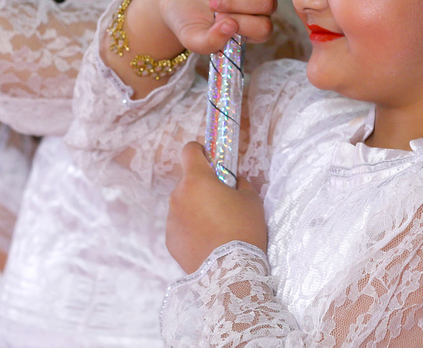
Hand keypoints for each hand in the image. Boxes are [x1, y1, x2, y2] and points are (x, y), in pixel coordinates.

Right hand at [154, 0, 276, 55]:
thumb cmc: (186, 19)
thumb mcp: (192, 38)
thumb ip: (211, 42)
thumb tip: (231, 26)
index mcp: (250, 29)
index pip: (263, 28)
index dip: (243, 23)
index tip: (217, 19)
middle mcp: (257, 5)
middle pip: (267, 2)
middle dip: (237, 3)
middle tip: (211, 3)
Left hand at [166, 142, 266, 273]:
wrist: (230, 272)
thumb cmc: (243, 229)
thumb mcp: (251, 199)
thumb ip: (240, 183)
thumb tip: (233, 181)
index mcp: (196, 180)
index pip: (189, 150)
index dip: (200, 151)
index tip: (211, 160)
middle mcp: (178, 195)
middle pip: (188, 182)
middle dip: (203, 187)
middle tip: (222, 203)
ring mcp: (171, 218)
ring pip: (184, 205)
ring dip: (196, 209)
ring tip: (216, 228)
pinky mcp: (170, 240)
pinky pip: (181, 226)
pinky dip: (191, 229)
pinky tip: (208, 242)